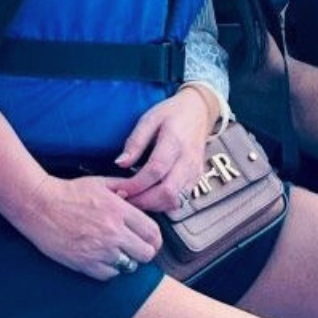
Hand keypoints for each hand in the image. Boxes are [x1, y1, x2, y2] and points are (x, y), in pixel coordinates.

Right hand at [11, 174, 161, 279]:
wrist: (38, 205)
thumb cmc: (68, 191)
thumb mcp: (99, 183)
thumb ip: (123, 187)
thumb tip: (140, 192)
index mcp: (119, 210)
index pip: (152, 232)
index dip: (155, 239)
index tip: (150, 240)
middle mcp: (113, 232)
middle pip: (145, 253)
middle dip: (143, 252)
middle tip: (135, 248)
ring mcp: (99, 250)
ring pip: (129, 266)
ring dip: (125, 260)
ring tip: (116, 252)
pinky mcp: (84, 263)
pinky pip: (109, 275)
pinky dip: (108, 269)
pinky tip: (102, 258)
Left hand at [110, 89, 211, 212]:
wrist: (198, 112)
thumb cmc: (171, 114)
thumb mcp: (149, 118)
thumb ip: (135, 141)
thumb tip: (120, 163)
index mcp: (175, 142)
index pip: (156, 170)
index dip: (136, 184)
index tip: (118, 189)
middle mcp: (188, 161)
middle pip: (167, 192)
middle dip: (142, 200)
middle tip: (123, 199)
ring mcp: (194, 173)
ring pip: (174, 201)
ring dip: (152, 205)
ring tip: (133, 199)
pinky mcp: (196, 180)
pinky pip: (180, 201)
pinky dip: (162, 204)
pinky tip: (148, 197)